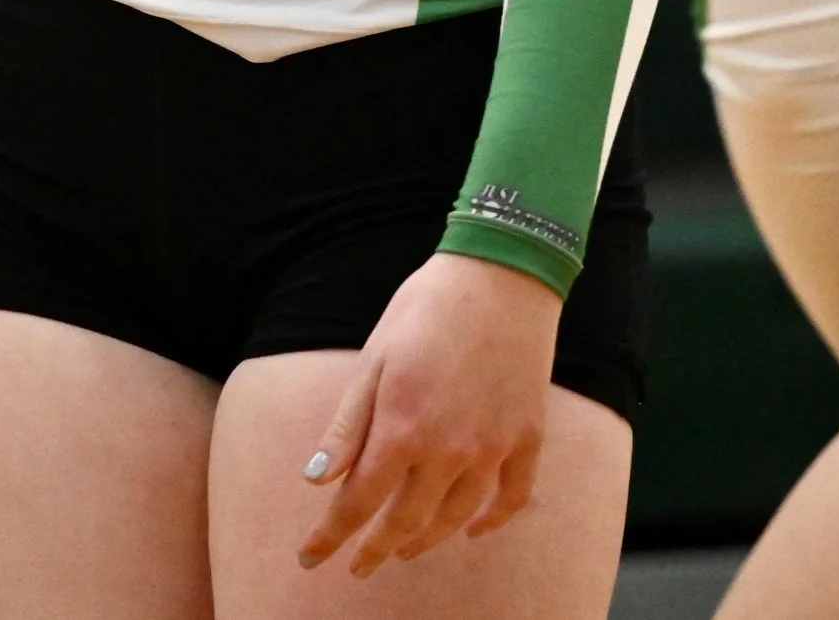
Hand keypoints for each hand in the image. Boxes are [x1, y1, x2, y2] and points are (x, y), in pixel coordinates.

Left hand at [298, 252, 559, 578]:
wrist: (498, 274)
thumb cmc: (424, 308)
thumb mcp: (373, 358)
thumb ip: (348, 425)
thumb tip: (316, 480)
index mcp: (402, 426)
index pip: (360, 502)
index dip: (331, 535)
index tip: (310, 558)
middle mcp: (449, 450)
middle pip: (407, 521)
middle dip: (376, 549)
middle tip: (357, 564)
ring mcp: (493, 448)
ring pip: (456, 518)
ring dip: (425, 539)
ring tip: (404, 547)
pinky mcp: (527, 439)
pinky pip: (510, 499)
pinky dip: (490, 522)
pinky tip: (472, 530)